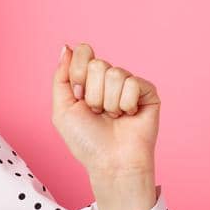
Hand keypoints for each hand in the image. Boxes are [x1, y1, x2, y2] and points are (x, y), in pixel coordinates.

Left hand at [51, 42, 160, 173]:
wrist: (111, 162)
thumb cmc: (86, 141)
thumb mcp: (62, 109)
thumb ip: (61, 77)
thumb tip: (66, 47)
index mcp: (88, 79)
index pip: (83, 52)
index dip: (78, 74)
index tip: (78, 95)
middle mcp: (109, 79)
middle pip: (98, 64)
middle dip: (93, 94)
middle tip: (97, 112)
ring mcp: (129, 84)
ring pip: (115, 74)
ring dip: (109, 103)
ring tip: (112, 117)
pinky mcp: (148, 91)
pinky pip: (133, 83)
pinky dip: (126, 104)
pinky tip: (129, 116)